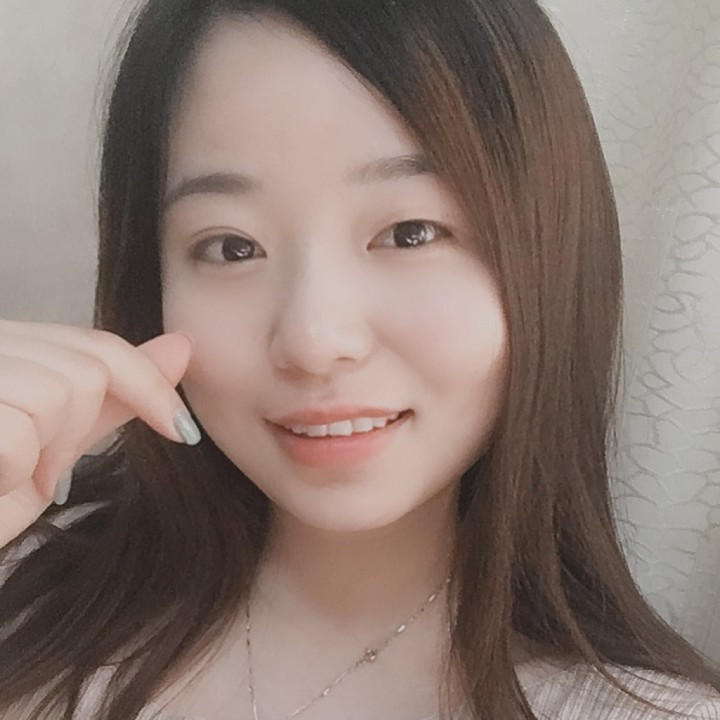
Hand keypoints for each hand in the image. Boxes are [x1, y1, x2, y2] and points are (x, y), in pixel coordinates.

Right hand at [0, 319, 197, 548]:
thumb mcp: (56, 445)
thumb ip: (116, 396)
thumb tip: (182, 346)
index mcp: (10, 346)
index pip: (98, 345)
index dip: (149, 385)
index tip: (182, 430)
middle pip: (87, 368)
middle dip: (77, 433)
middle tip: (39, 472)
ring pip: (60, 392)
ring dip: (43, 454)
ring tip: (2, 476)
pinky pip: (17, 430)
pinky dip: (11, 470)